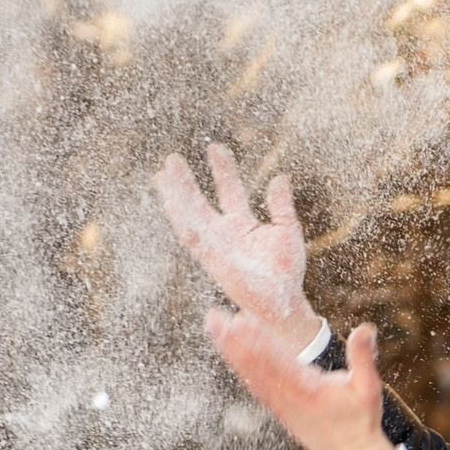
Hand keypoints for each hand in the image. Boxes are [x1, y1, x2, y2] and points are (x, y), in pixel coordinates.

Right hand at [154, 141, 325, 353]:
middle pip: (199, 201)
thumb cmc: (286, 272)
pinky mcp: (211, 260)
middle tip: (172, 159)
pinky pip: (191, 237)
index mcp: (242, 225)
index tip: (216, 146)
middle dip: (186, 181)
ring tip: (162, 174)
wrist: (283, 303)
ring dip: (176, 196)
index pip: (229, 191)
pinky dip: (180, 219)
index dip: (223, 170)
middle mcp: (224, 233)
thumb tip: (281, 177)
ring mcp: (215, 246)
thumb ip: (281, 205)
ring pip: (189, 216)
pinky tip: (169, 201)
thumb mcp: (287, 231)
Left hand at [202, 310, 395, 449]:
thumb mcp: (368, 387)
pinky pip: (256, 386)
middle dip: (233, 341)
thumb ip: (364, 357)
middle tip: (214, 318)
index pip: (278, 360)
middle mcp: (289, 399)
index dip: (259, 341)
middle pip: (255, 366)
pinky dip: (241, 367)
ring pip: (250, 375)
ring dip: (231, 351)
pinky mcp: (279, 411)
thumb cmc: (361, 420)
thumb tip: (365, 328)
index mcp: (309, 390)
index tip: (242, 321)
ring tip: (214, 328)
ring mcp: (281, 407)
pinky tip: (229, 352)